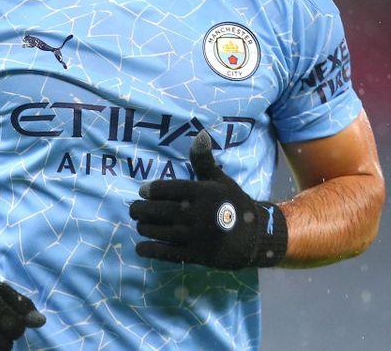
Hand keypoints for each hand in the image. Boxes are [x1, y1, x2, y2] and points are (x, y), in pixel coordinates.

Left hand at [129, 130, 287, 268]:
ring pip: (161, 231)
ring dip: (145, 227)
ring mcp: (197, 236)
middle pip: (161, 210)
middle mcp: (198, 213)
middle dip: (142, 210)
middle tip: (134, 209)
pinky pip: (169, 252)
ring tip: (140, 224)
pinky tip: (141, 247)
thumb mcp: (221, 180)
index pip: (169, 189)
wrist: (256, 236)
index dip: (152, 190)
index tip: (143, 192)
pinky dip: (152, 250)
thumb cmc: (234, 204)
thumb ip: (204, 161)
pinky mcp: (197, 255)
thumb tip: (199, 134)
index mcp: (203, 193)